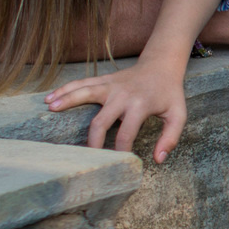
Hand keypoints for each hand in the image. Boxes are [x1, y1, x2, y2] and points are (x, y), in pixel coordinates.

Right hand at [45, 54, 191, 162]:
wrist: (162, 66)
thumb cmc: (169, 94)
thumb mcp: (178, 115)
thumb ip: (171, 138)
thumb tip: (158, 160)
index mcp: (140, 105)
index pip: (126, 133)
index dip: (120, 150)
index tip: (115, 163)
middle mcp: (122, 95)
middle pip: (101, 121)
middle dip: (92, 141)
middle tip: (83, 157)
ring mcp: (110, 85)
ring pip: (85, 93)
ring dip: (68, 101)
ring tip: (50, 110)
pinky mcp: (103, 80)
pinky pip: (81, 83)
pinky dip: (65, 89)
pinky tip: (50, 98)